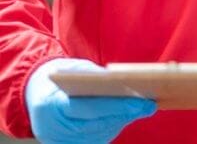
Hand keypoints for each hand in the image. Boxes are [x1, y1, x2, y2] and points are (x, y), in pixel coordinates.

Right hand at [25, 58, 156, 142]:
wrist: (37, 95)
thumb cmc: (61, 78)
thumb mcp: (75, 70)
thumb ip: (96, 77)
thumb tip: (129, 83)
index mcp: (51, 105)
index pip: (88, 108)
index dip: (115, 107)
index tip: (139, 102)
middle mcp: (53, 128)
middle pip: (96, 124)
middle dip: (125, 114)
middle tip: (148, 105)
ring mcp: (60, 141)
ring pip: (98, 134)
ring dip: (122, 121)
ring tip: (143, 108)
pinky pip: (95, 139)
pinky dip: (112, 126)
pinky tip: (128, 115)